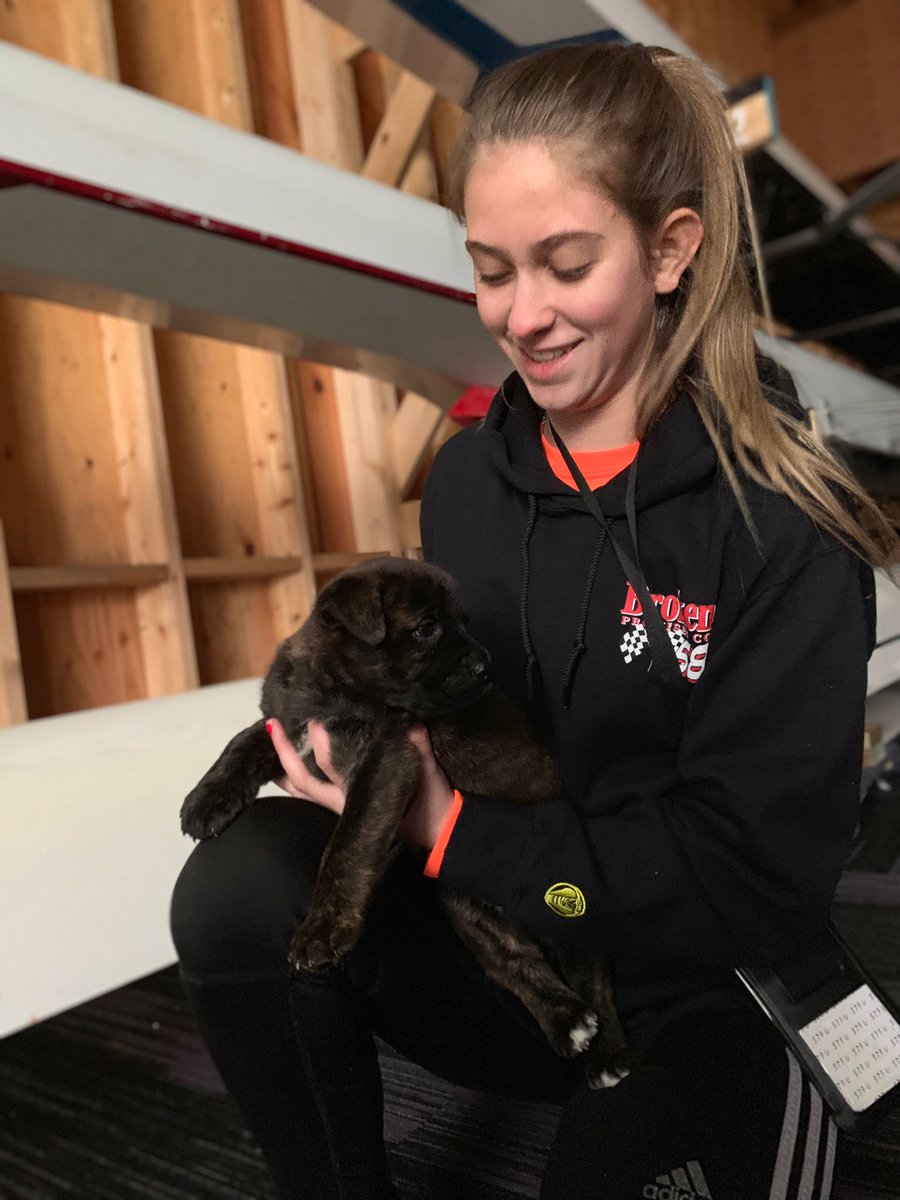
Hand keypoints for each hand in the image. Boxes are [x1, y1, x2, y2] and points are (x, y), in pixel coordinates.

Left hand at [267, 719, 454, 850]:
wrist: (439, 833)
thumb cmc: (431, 802)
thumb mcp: (427, 771)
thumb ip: (416, 743)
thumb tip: (409, 719)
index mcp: (359, 790)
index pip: (329, 763)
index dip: (317, 741)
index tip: (308, 717)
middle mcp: (342, 801)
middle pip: (302, 779)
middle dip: (285, 752)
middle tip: (272, 724)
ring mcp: (340, 806)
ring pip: (301, 789)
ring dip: (283, 769)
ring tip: (271, 744)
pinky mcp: (343, 808)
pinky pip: (311, 793)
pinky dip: (296, 780)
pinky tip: (288, 768)